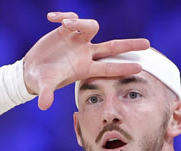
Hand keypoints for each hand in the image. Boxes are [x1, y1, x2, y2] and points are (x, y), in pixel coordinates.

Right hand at [22, 12, 150, 109]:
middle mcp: (85, 53)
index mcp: (84, 68)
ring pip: (90, 26)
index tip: (140, 68)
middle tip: (148, 44)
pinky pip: (71, 17)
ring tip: (64, 24)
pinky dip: (62, 15)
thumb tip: (43, 105)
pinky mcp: (66, 31)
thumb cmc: (41, 80)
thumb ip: (45, 93)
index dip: (123, 67)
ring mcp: (78, 41)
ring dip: (79, 22)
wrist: (33, 70)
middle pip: (112, 47)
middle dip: (129, 45)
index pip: (108, 67)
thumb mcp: (43, 86)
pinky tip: (50, 17)